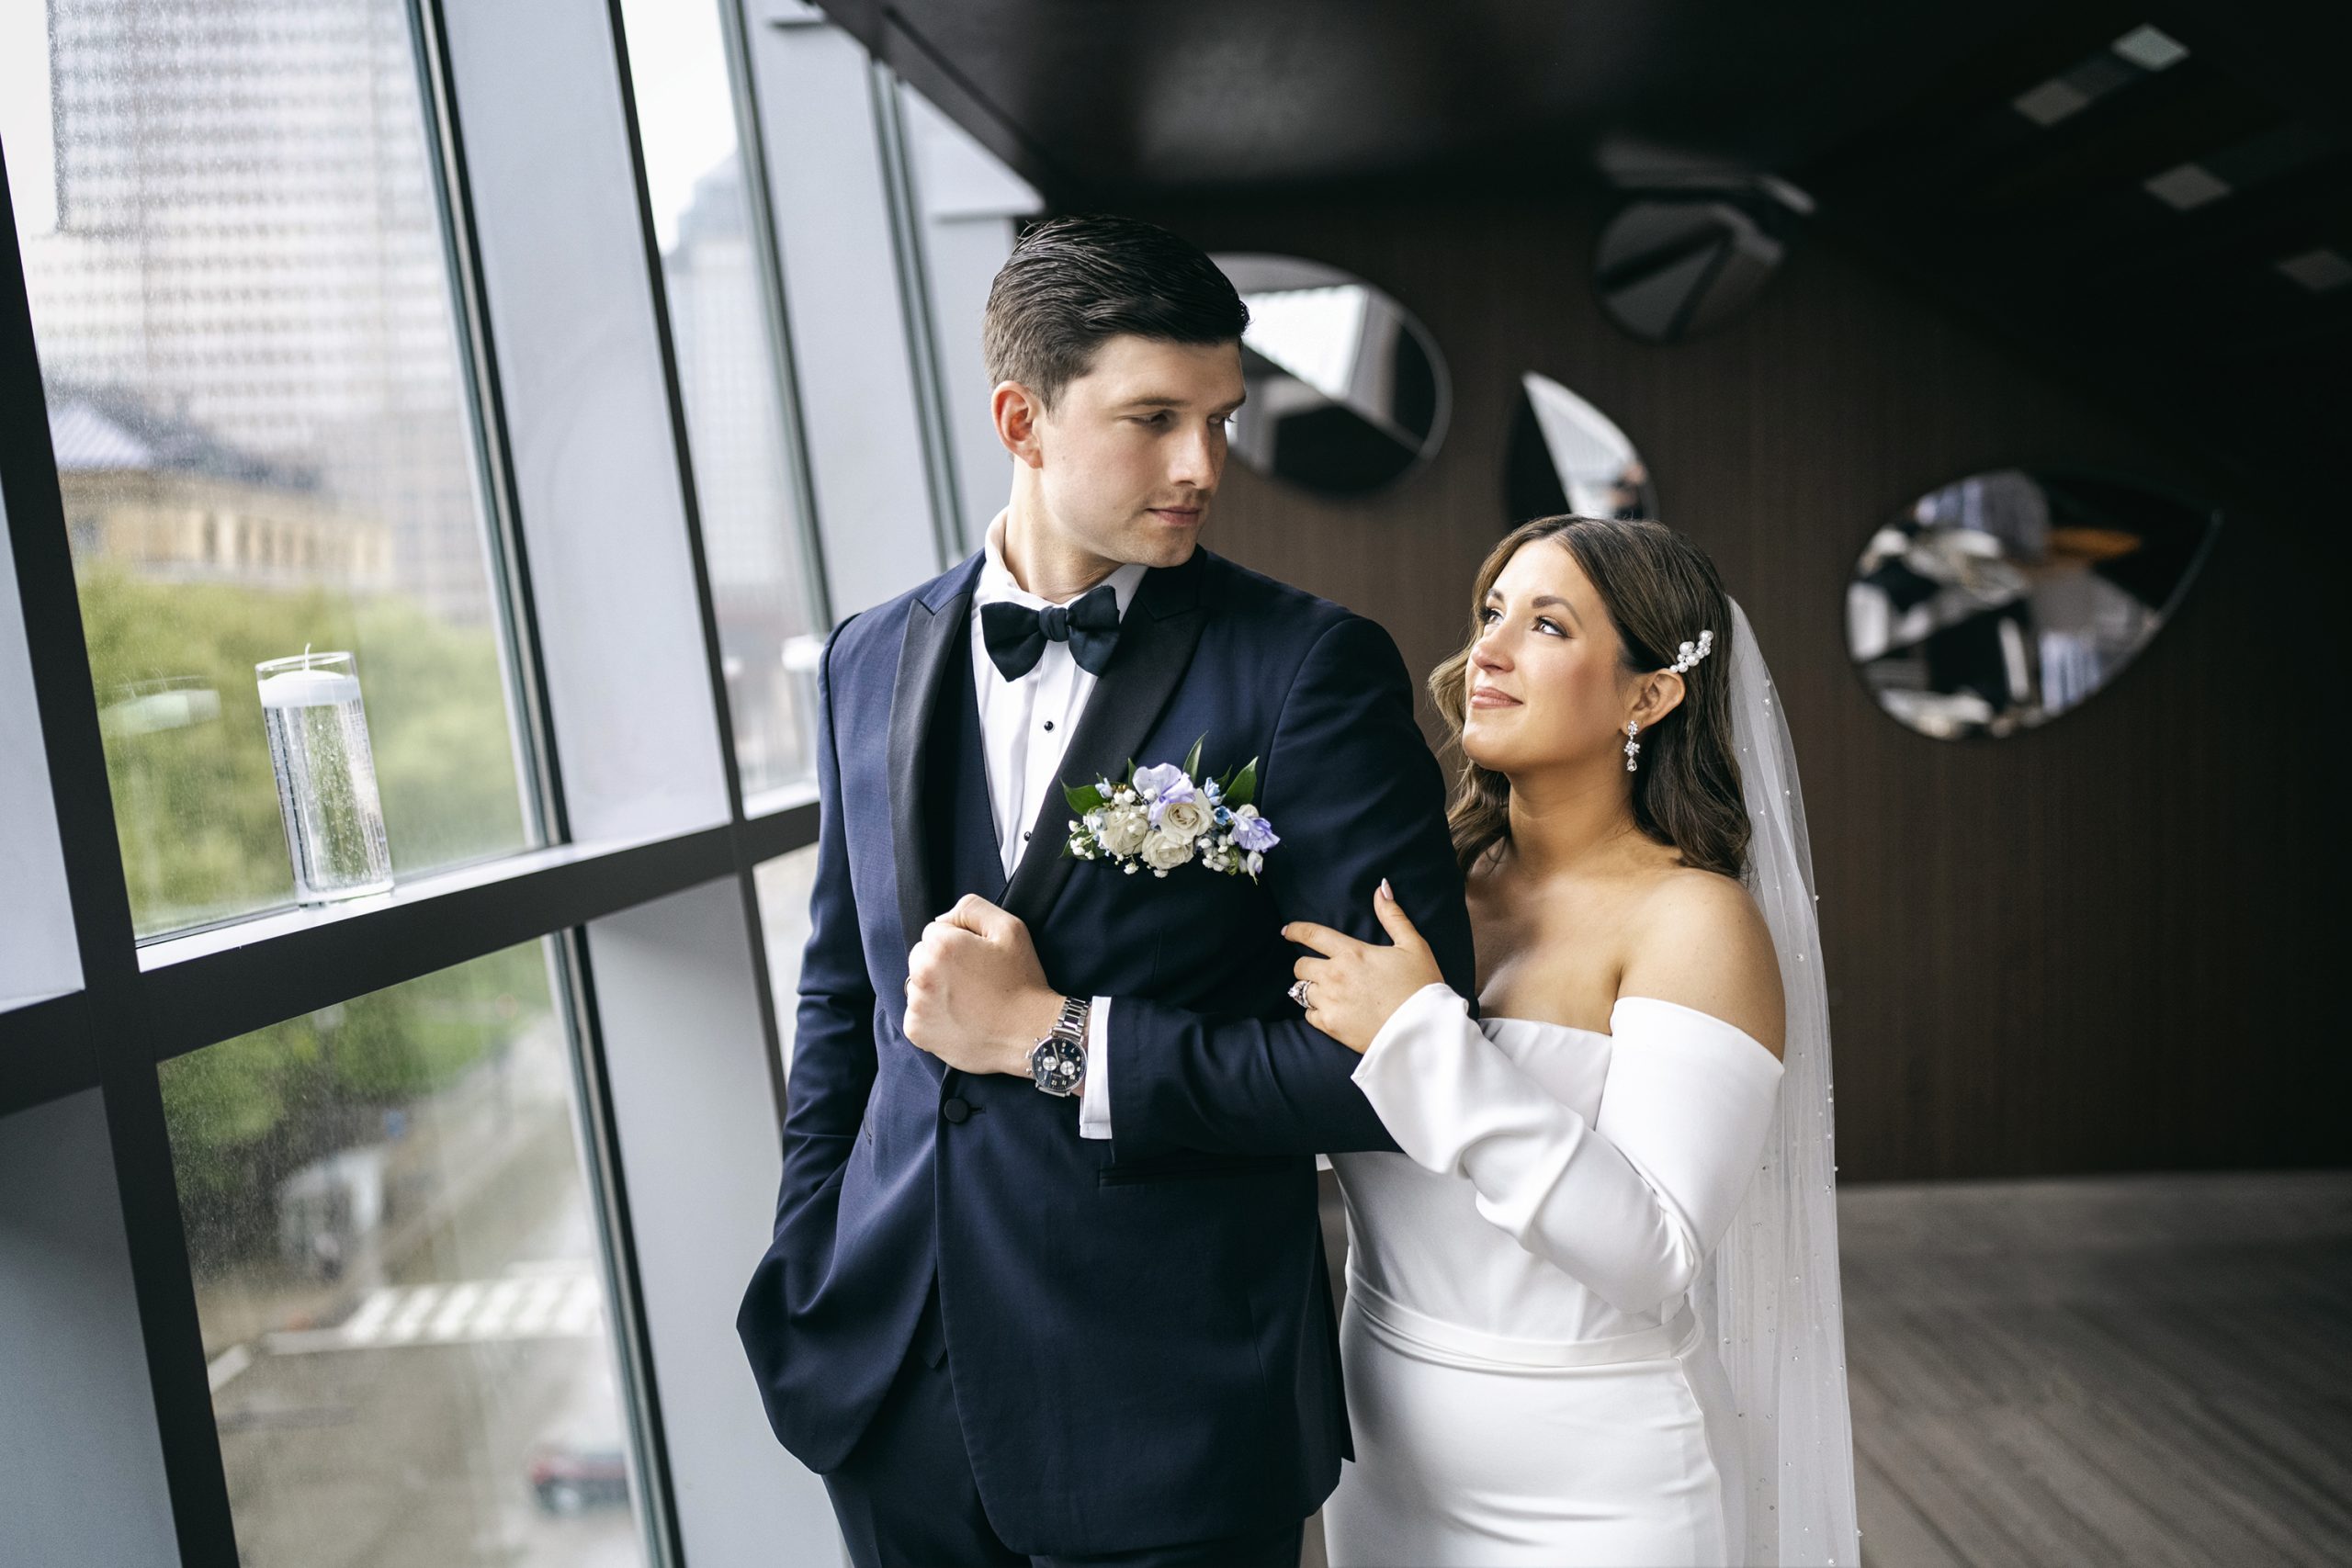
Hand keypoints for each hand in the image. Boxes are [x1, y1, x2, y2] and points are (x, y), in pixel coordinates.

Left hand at [903, 894, 1063, 1075]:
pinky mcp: (917, 1031)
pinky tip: (960, 1018)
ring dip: (936, 989)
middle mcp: (922, 973)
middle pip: (921, 956)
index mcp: (941, 945)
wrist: (1029, 1034)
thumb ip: (971, 908)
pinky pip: (917, 1013)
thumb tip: (942, 919)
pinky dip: (933, 1016)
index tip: (979, 959)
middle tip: (974, 980)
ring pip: (918, 985)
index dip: (960, 942)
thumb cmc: (1021, 981)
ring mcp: (917, 1005)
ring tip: (968, 1001)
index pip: (935, 931)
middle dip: (941, 963)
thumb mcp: (1010, 928)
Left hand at [1282, 879, 1445, 1053]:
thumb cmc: (1421, 986)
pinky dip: (1316, 1012)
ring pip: (1301, 991)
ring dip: (1311, 989)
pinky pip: (1309, 1016)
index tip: (1287, 932)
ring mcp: (1331, 1003)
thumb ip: (1393, 916)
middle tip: (1319, 970)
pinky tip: (1331, 1011)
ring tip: (1326, 992)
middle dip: (1307, 965)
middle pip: (1301, 966)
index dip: (1296, 931)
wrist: (1423, 1030)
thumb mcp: (1413, 945)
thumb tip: (1381, 887)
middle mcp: (1335, 976)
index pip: (1312, 935)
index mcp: (1352, 953)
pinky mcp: (1332, 1027)